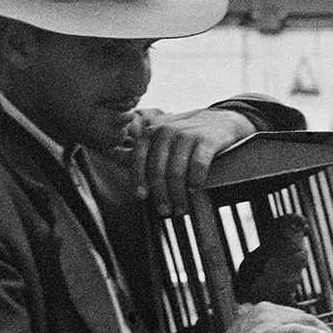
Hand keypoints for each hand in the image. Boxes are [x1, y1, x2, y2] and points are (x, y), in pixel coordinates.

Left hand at [124, 107, 257, 213]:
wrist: (220, 121)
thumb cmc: (186, 136)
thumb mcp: (162, 138)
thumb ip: (142, 149)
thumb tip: (112, 156)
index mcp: (151, 132)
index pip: (139, 159)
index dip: (139, 181)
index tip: (142, 198)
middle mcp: (167, 131)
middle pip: (158, 170)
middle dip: (161, 195)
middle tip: (165, 211)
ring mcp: (187, 135)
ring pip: (176, 172)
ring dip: (178, 195)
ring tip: (181, 208)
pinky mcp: (206, 140)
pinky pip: (198, 166)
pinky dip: (195, 182)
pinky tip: (195, 191)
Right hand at [220, 300, 330, 332]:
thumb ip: (266, 331)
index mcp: (261, 309)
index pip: (294, 312)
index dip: (310, 322)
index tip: (322, 332)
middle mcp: (264, 310)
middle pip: (301, 315)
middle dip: (318, 325)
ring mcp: (265, 320)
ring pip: (302, 320)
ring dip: (319, 329)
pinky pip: (297, 330)